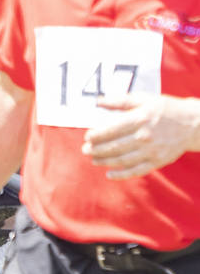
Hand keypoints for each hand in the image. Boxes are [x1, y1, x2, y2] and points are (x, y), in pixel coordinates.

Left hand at [82, 94, 199, 179]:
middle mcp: (144, 137)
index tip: (86, 137)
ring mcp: (152, 151)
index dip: (96, 135)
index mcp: (139, 119)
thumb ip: (120, 101)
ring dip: (105, 161)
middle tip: (85, 150)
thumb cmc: (166, 109)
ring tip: (93, 160)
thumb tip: (98, 101)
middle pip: (114, 146)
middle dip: (96, 150)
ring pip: (123, 160)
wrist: (193, 124)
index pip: (111, 130)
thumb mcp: (144, 99)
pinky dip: (122, 174)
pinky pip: (137, 170)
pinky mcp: (158, 161)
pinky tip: (109, 174)